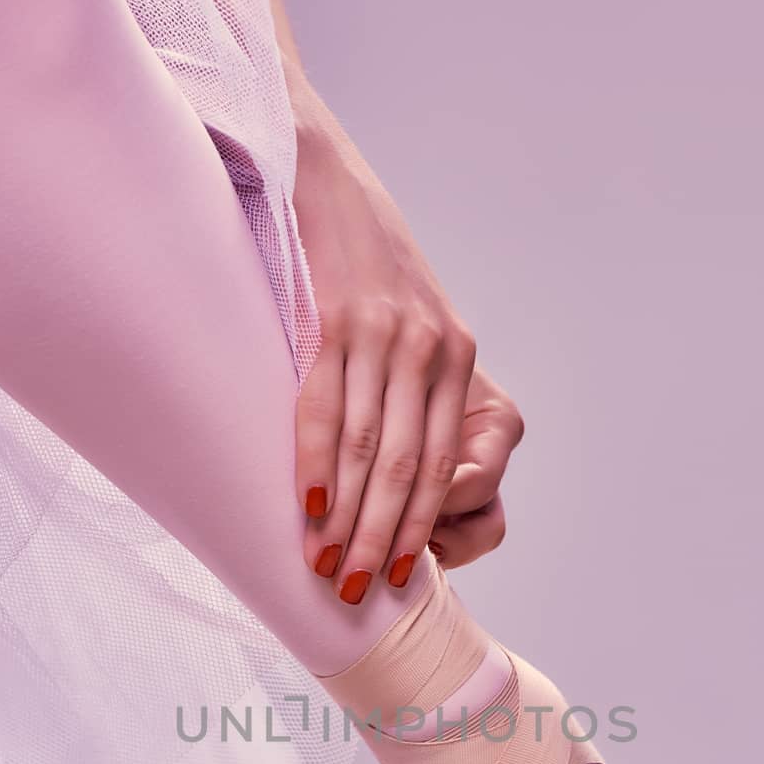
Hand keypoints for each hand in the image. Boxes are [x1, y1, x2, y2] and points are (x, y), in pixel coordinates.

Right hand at [289, 82, 511, 601]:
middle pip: (415, 468)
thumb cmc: (359, 260)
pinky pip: (329, 407)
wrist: (322, 171)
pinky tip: (307, 508)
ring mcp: (391, 331)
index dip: (423, 527)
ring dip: (350, 518)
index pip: (447, 465)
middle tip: (361, 592)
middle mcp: (435, 346)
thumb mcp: (406, 321)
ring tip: (328, 567)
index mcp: (456, 355)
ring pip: (375, 448)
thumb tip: (385, 473)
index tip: (402, 576)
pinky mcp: (344, 315)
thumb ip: (410, 390)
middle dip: (386, 538)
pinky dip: (318, 464)